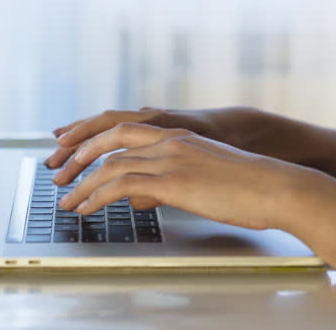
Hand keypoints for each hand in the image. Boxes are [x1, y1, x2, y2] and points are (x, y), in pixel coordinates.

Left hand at [56, 122, 316, 230]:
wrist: (278, 186)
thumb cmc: (249, 187)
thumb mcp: (203, 178)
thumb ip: (167, 183)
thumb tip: (140, 197)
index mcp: (178, 134)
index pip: (123, 128)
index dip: (92, 135)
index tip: (70, 146)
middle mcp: (170, 139)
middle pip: (109, 136)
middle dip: (77, 152)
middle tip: (57, 169)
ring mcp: (171, 157)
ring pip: (111, 162)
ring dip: (82, 181)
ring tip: (66, 200)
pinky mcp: (174, 180)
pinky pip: (122, 184)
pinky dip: (98, 196)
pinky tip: (87, 208)